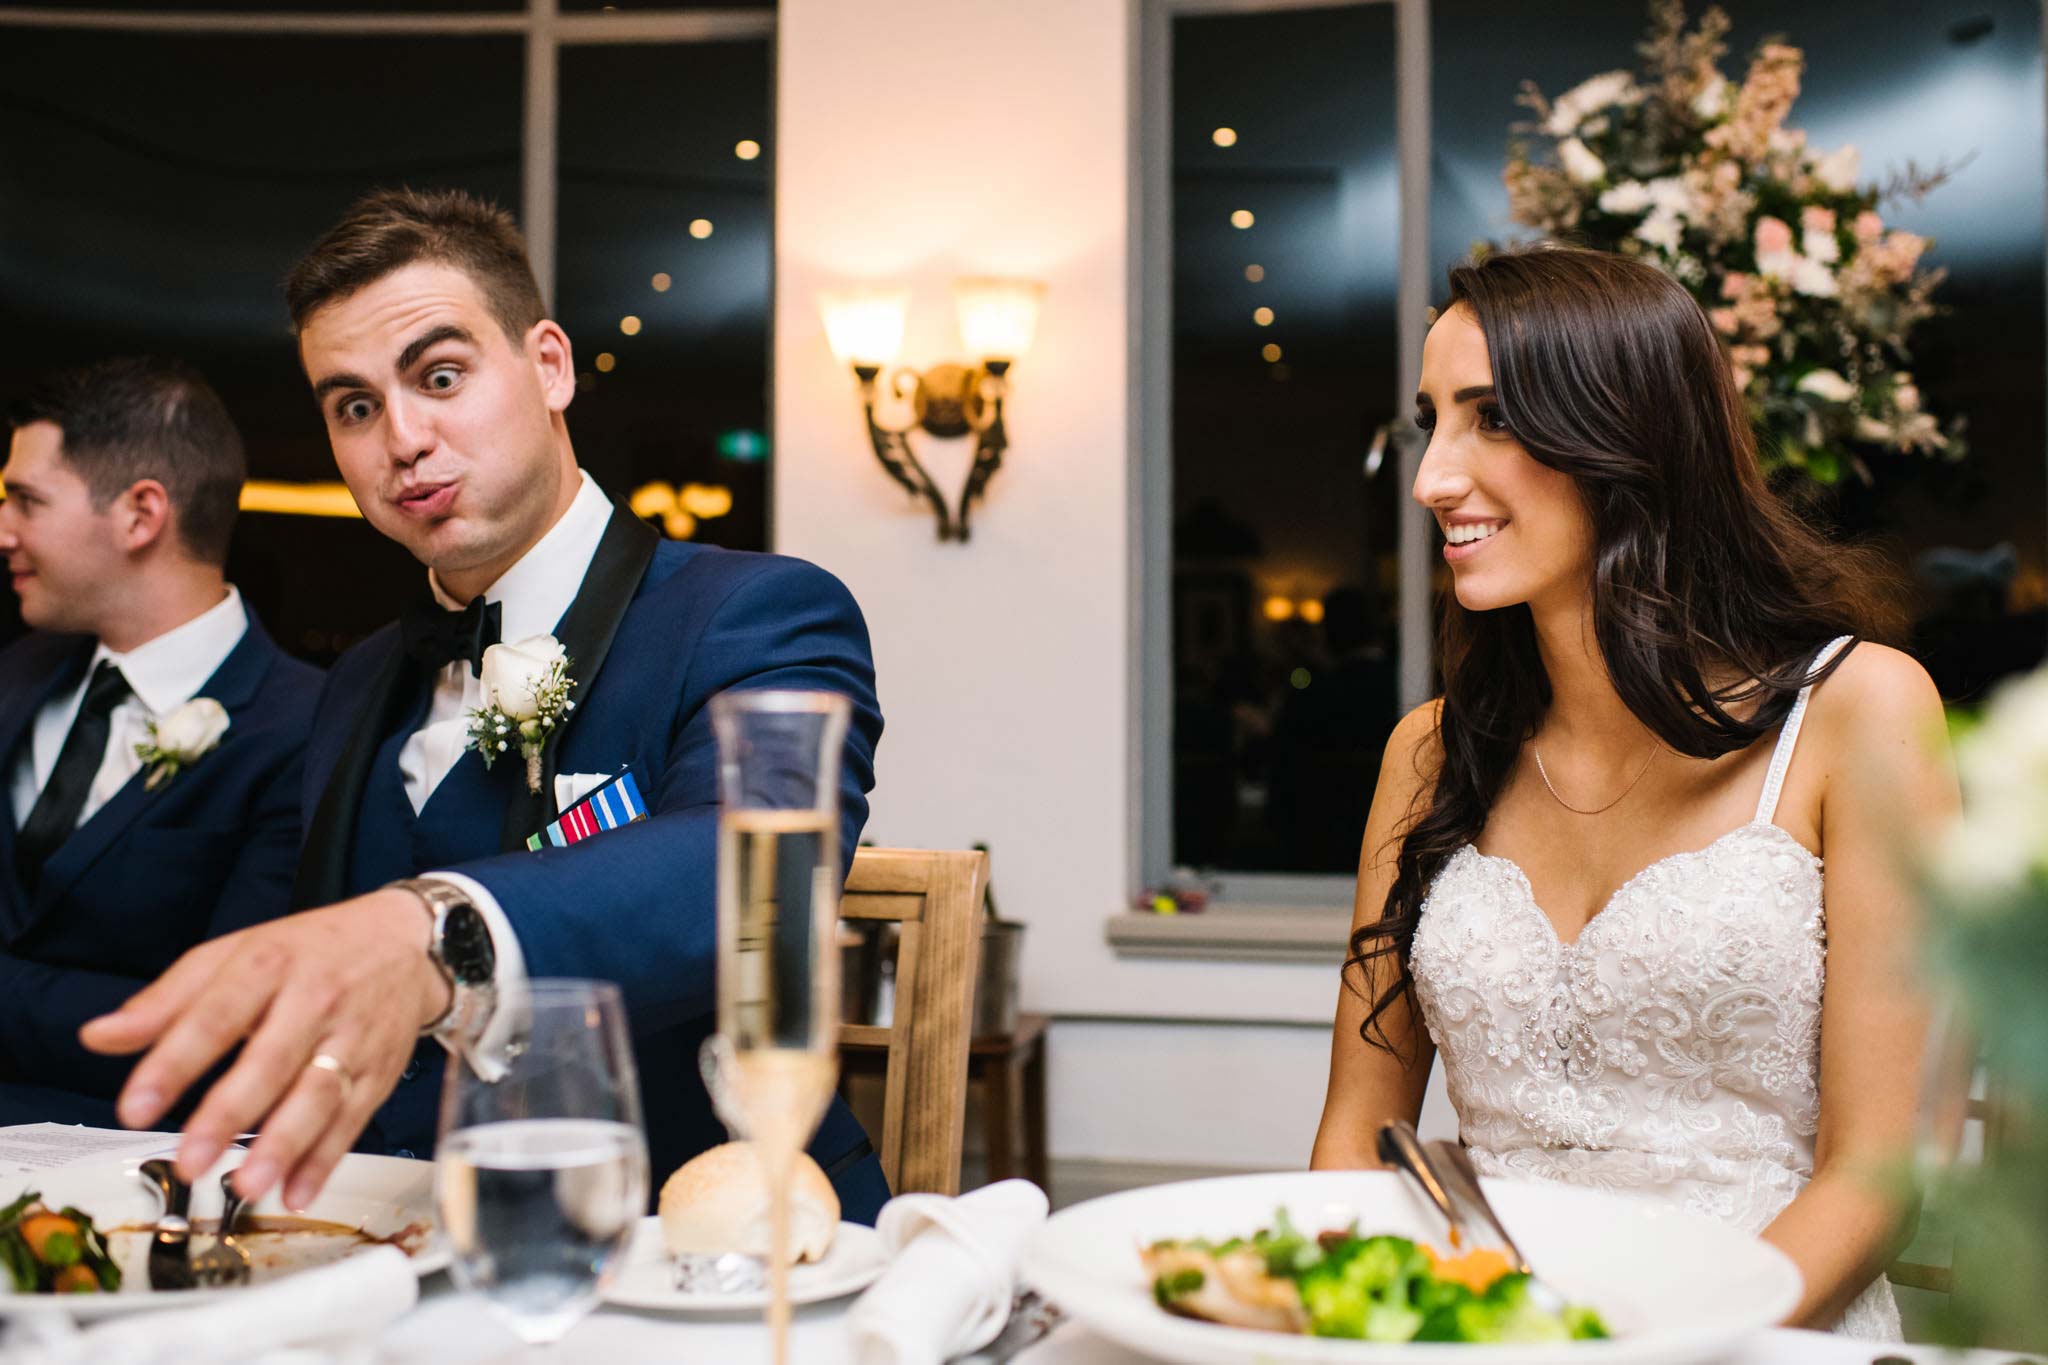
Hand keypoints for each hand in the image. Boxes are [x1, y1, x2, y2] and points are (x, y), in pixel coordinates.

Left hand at [78, 889, 451, 1209]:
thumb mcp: (234, 955)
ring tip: (248, 1186)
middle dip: (230, 1114)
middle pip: (271, 1061)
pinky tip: (296, 1192)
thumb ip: (167, 1001)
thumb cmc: (309, 952)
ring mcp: (353, 1038)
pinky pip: (354, 1120)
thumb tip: (98, 1035)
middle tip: (191, 1159)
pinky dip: (327, 1160)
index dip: (174, 1063)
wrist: (404, 942)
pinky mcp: (380, 1070)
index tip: (136, 1107)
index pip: (215, 1016)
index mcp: (269, 964)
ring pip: (319, 1095)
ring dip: (286, 1145)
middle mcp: (315, 1000)